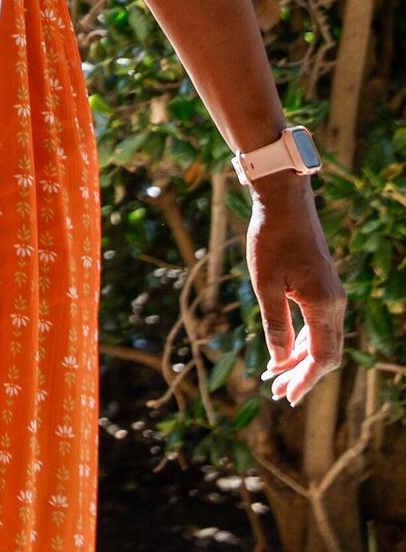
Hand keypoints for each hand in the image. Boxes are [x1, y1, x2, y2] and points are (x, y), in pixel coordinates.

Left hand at [247, 172, 345, 405]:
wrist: (284, 203)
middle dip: (303, 375)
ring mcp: (332, 296)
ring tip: (277, 377)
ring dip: (302, 360)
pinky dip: (303, 341)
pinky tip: (286, 349)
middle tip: (277, 393)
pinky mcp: (324, 288)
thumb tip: (279, 360)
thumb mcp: (265, 284)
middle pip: (326, 354)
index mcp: (324, 306)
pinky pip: (319, 325)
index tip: (287, 397)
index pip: (322, 358)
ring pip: (324, 340)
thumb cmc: (271, 239)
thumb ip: (275, 324)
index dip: (305, 380)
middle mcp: (335, 304)